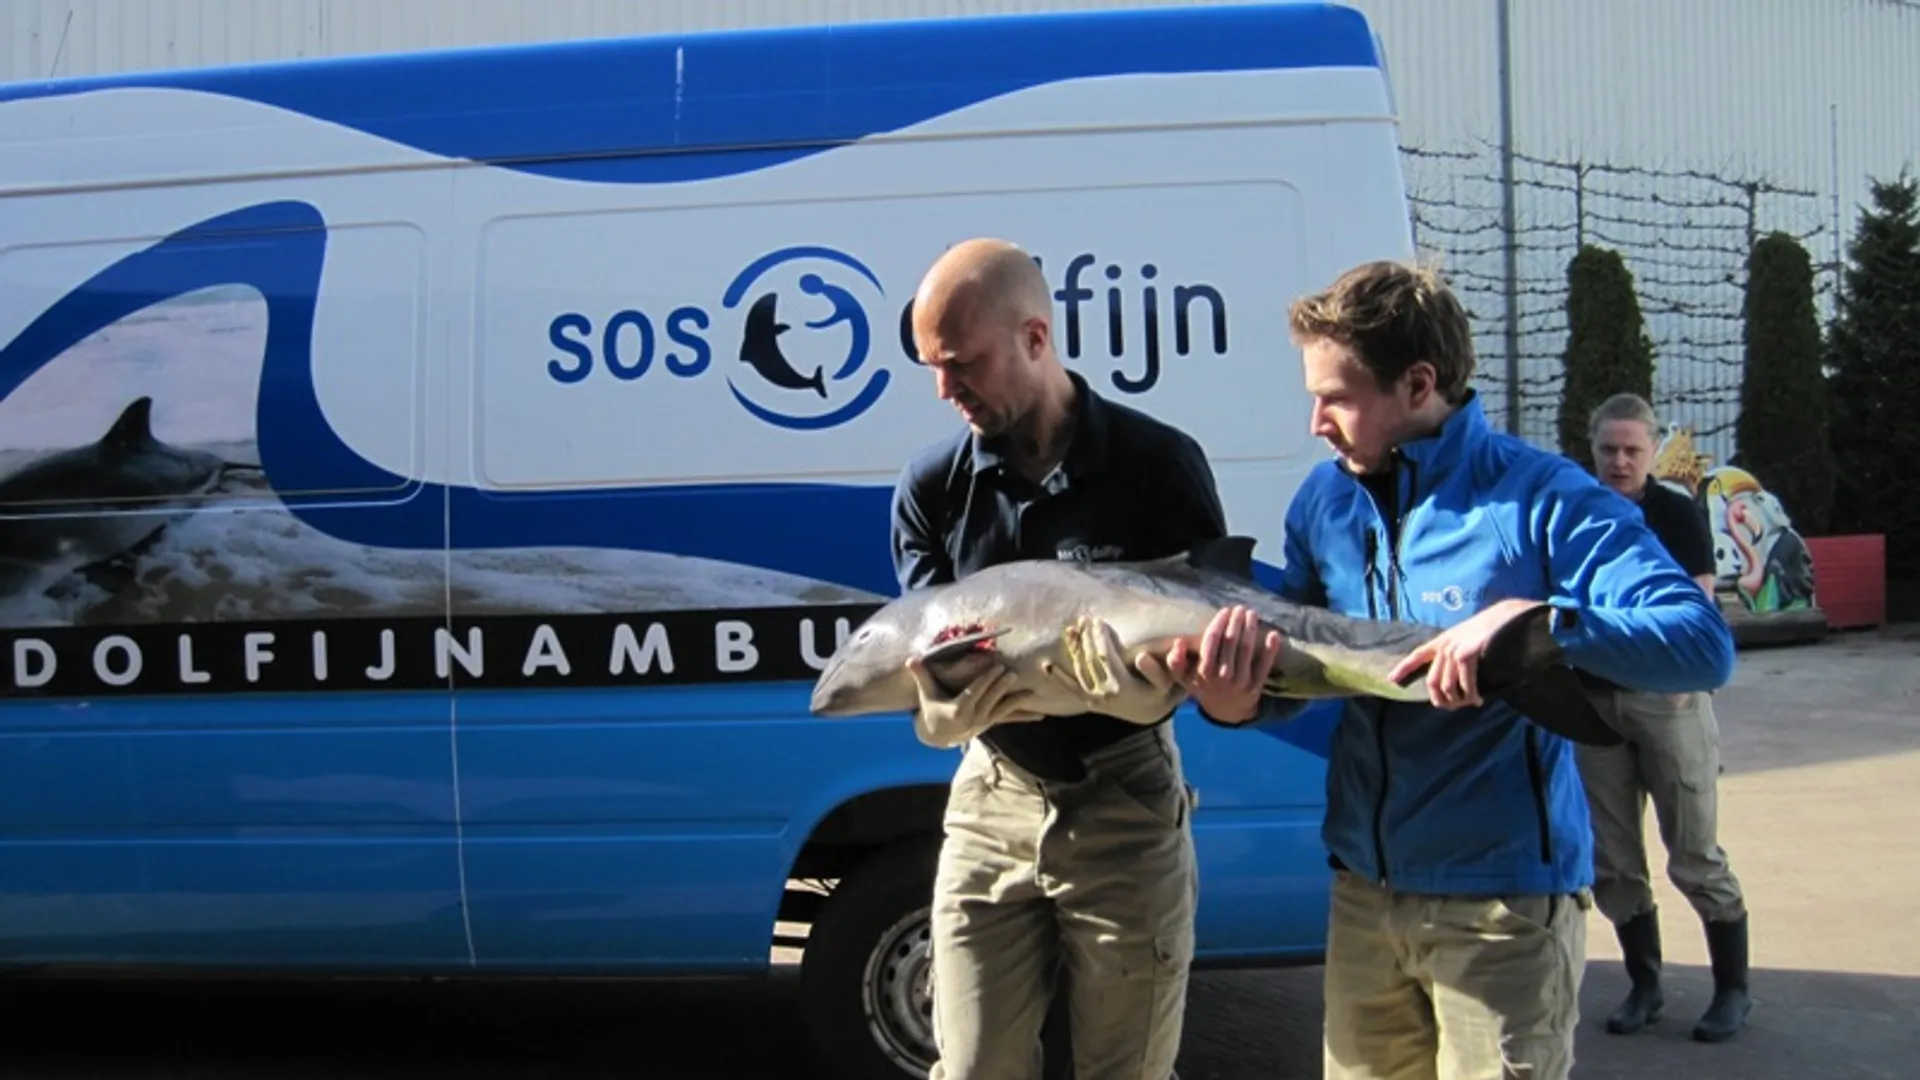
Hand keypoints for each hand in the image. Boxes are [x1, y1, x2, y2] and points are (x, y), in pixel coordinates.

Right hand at [904, 654, 1042, 748]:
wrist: (938, 735)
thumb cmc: (932, 709)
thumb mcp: (926, 693)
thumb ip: (921, 675)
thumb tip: (910, 659)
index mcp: (958, 710)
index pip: (975, 692)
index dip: (986, 680)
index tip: (997, 668)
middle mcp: (973, 718)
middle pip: (990, 699)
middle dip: (1002, 686)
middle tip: (1013, 672)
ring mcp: (983, 722)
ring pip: (1003, 710)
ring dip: (1017, 700)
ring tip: (1031, 692)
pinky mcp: (990, 723)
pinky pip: (1009, 718)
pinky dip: (1024, 715)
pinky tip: (1040, 714)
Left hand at [1038, 615, 1185, 724]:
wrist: (1148, 714)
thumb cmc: (1158, 694)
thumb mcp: (1165, 683)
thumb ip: (1156, 670)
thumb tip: (1141, 656)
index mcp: (1121, 687)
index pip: (1105, 657)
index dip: (1100, 638)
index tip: (1098, 621)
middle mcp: (1104, 693)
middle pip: (1090, 660)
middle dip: (1086, 638)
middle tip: (1083, 619)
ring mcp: (1094, 698)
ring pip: (1079, 669)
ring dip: (1074, 648)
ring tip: (1070, 629)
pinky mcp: (1088, 701)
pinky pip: (1070, 689)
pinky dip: (1058, 677)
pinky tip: (1046, 665)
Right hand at [1163, 605, 1283, 724]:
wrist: (1226, 712)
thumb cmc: (1203, 687)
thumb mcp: (1184, 678)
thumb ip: (1176, 661)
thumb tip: (1178, 642)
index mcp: (1203, 673)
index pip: (1211, 642)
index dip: (1218, 624)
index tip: (1224, 611)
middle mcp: (1222, 677)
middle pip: (1230, 643)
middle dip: (1236, 622)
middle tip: (1239, 608)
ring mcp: (1240, 682)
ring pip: (1246, 650)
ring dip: (1250, 629)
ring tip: (1252, 614)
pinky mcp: (1256, 686)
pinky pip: (1264, 666)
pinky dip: (1270, 650)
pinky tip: (1274, 634)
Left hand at [1386, 598, 1543, 709]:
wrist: (1505, 618)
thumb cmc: (1489, 632)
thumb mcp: (1465, 639)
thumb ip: (1455, 656)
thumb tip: (1453, 684)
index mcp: (1441, 641)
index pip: (1416, 655)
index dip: (1403, 668)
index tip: (1391, 679)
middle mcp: (1443, 646)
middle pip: (1432, 682)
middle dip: (1442, 700)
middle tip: (1456, 707)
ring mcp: (1453, 650)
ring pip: (1448, 687)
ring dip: (1460, 700)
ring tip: (1471, 702)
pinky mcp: (1465, 655)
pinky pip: (1464, 684)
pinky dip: (1472, 695)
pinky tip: (1479, 699)